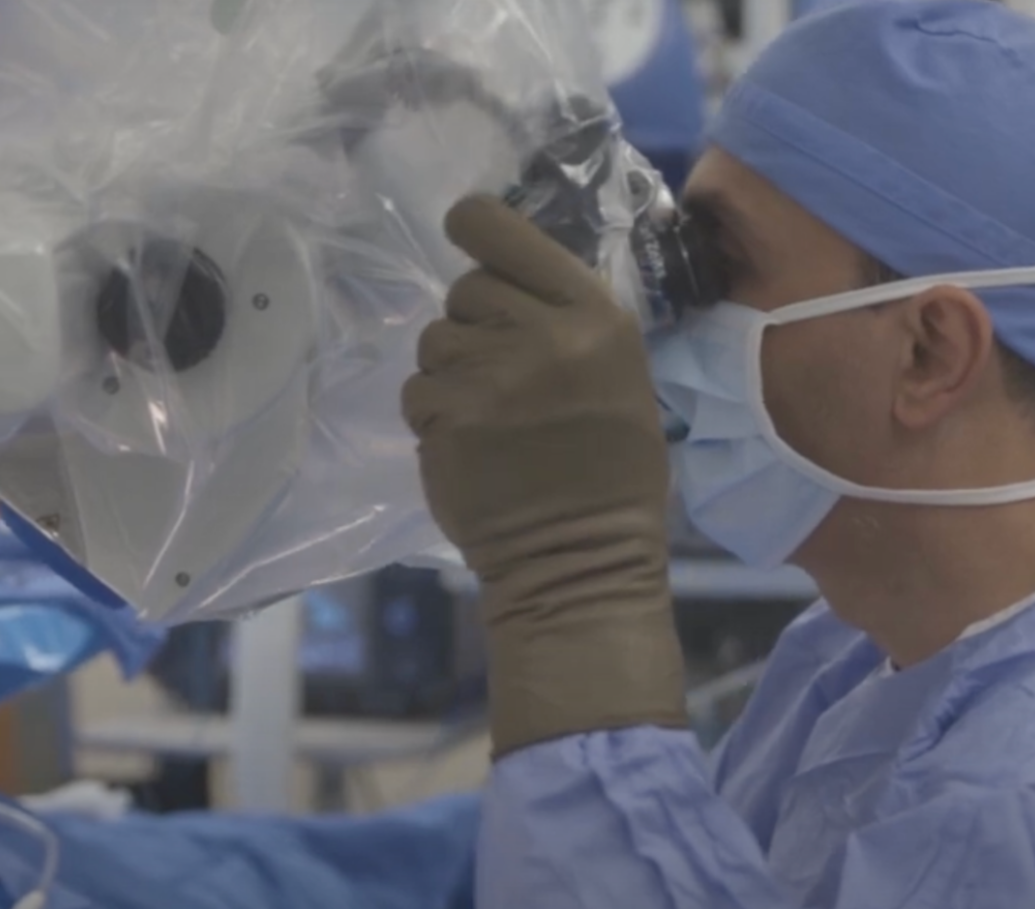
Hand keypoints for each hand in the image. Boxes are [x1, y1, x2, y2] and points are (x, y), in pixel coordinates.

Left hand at [403, 196, 686, 756]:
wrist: (581, 555)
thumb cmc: (609, 468)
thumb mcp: (617, 371)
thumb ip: (565, 317)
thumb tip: (507, 278)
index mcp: (593, 314)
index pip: (503, 230)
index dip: (473, 227)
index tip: (464, 234)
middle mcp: (541, 334)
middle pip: (464, 288)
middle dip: (472, 323)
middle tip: (499, 371)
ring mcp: (490, 376)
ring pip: (434, 340)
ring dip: (449, 372)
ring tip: (487, 415)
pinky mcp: (447, 418)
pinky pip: (416, 391)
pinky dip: (432, 415)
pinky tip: (469, 444)